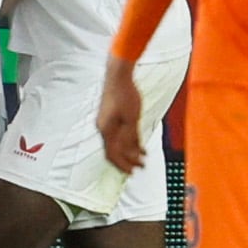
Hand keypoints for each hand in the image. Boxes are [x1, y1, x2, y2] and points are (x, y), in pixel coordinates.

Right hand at [97, 56, 146, 174]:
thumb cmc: (125, 94)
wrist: (118, 75)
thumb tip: (132, 152)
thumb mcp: (132, 118)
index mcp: (106, 130)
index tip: (133, 172)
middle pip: (114, 150)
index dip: (123, 165)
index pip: (112, 155)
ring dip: (130, 151)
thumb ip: (131, 136)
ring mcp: (106, 122)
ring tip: (143, 157)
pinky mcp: (110, 116)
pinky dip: (129, 140)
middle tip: (141, 166)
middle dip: (128, 160)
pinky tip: (140, 143)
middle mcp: (103, 128)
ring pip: (117, 142)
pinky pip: (119, 133)